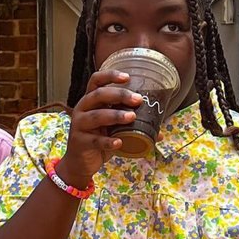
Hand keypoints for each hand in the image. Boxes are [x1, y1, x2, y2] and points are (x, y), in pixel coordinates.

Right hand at [58, 70, 142, 187]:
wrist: (80, 163)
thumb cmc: (99, 140)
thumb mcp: (113, 129)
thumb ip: (130, 126)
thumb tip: (159, 132)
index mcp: (91, 101)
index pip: (96, 80)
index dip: (110, 75)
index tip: (128, 77)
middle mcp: (82, 109)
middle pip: (98, 95)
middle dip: (119, 95)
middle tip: (137, 100)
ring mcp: (79, 125)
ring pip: (96, 116)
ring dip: (115, 115)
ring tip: (132, 117)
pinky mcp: (79, 142)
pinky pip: (94, 140)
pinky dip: (108, 141)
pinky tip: (119, 142)